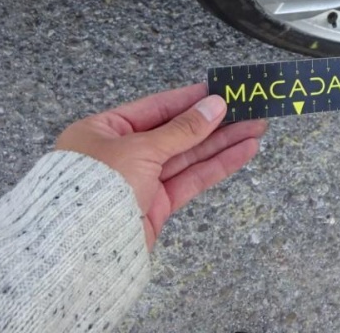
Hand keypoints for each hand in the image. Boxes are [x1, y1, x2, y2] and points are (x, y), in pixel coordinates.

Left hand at [55, 84, 265, 249]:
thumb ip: (183, 129)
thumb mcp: (141, 148)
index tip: (222, 90)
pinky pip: (191, 179)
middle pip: (178, 132)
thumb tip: (214, 105)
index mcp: (104, 130)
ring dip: (224, 142)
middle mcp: (122, 153)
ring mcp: (140, 180)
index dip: (191, 99)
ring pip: (189, 155)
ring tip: (257, 128)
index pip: (157, 107)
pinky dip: (218, 165)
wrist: (82, 249)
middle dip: (215, 122)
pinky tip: (243, 152)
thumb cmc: (96, 188)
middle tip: (249, 109)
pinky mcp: (156, 205)